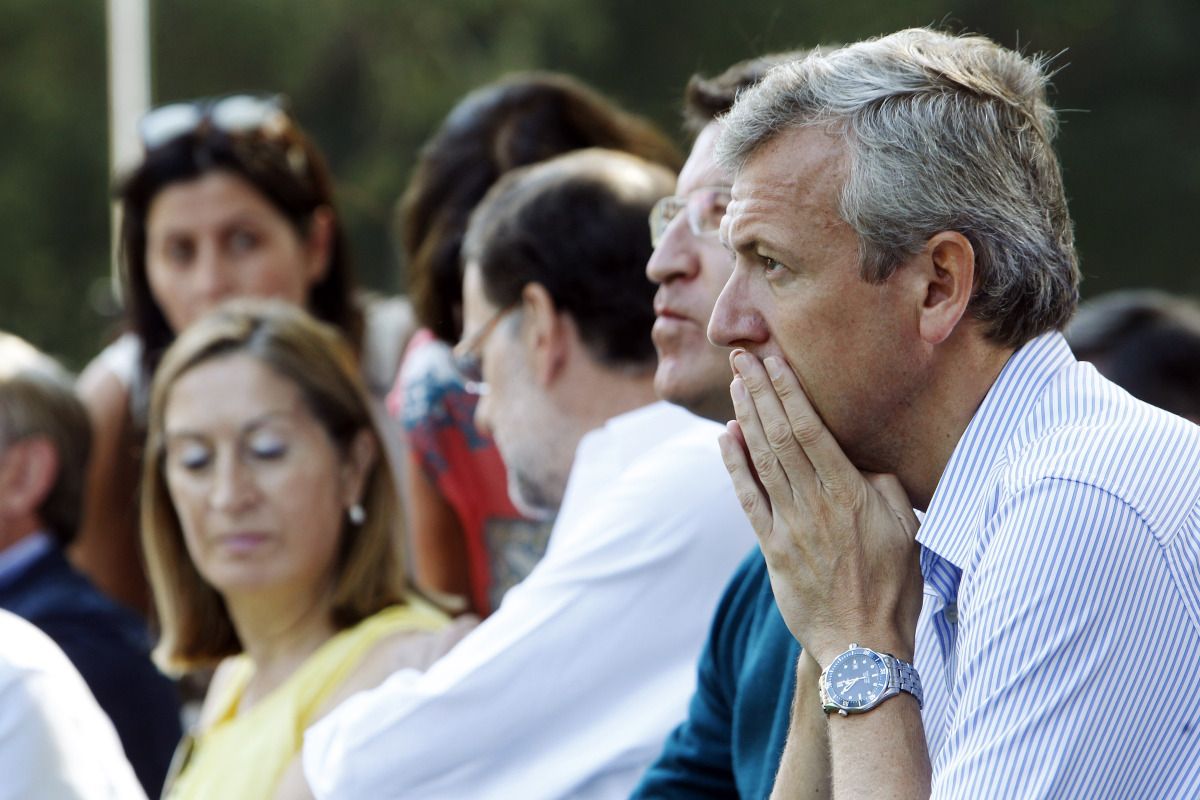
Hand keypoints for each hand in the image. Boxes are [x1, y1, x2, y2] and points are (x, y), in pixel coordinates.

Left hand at [718, 350, 922, 666]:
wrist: (863, 645)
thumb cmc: (893, 586)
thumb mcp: (905, 528)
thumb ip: (882, 485)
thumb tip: (863, 458)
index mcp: (849, 492)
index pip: (810, 429)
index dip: (788, 391)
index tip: (774, 360)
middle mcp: (814, 503)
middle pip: (779, 435)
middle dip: (760, 391)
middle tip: (741, 356)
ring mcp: (788, 525)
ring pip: (761, 460)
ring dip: (746, 417)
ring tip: (735, 383)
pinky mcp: (771, 549)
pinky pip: (748, 499)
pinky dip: (734, 466)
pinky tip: (726, 437)